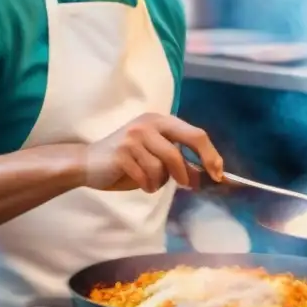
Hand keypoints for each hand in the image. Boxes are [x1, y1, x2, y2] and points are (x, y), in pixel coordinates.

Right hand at [83, 113, 222, 192]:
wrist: (88, 163)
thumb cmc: (127, 161)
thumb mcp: (156, 156)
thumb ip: (179, 161)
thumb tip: (206, 176)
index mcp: (161, 120)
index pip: (196, 134)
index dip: (210, 155)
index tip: (219, 174)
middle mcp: (149, 124)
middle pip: (181, 148)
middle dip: (189, 171)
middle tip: (191, 185)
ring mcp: (134, 137)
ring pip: (163, 168)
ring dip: (160, 182)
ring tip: (150, 181)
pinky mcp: (122, 153)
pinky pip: (146, 177)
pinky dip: (148, 186)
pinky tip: (139, 182)